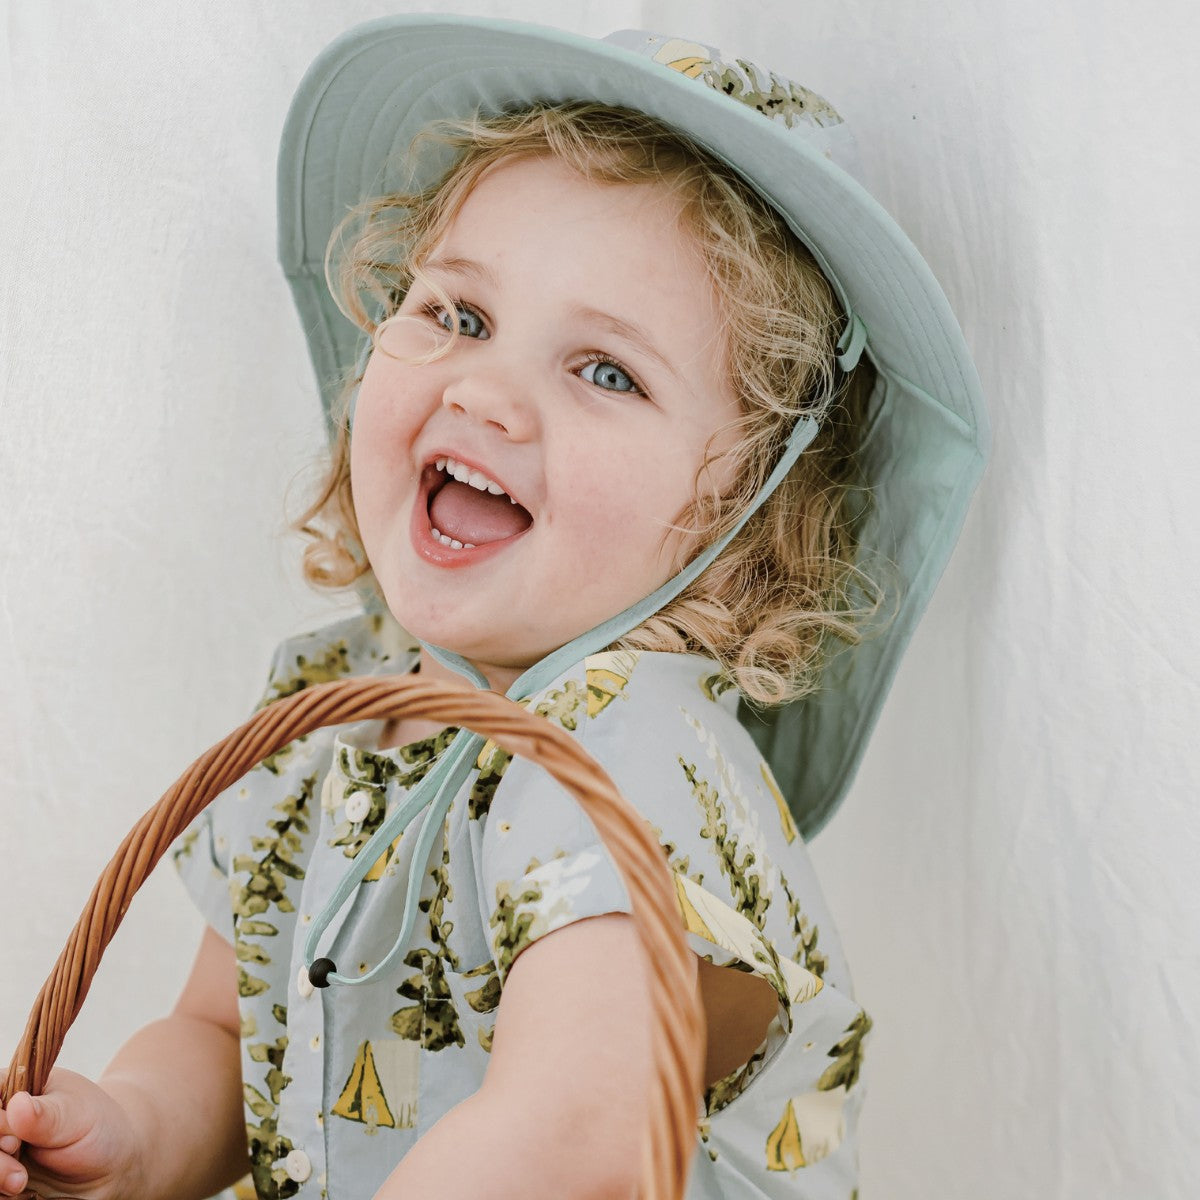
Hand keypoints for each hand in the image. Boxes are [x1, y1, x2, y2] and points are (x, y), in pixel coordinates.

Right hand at [0, 1067, 146, 1198]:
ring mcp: (0, 1152)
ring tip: (21, 1182)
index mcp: (15, 1088)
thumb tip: (17, 1104)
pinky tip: (21, 1191)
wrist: (111, 1167)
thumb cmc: (97, 1128)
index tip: (13, 1136)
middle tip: (15, 1151)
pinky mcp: (0, 1181)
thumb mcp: (78, 1117)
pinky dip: (0, 1192)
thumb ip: (46, 1115)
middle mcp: (1, 1120)